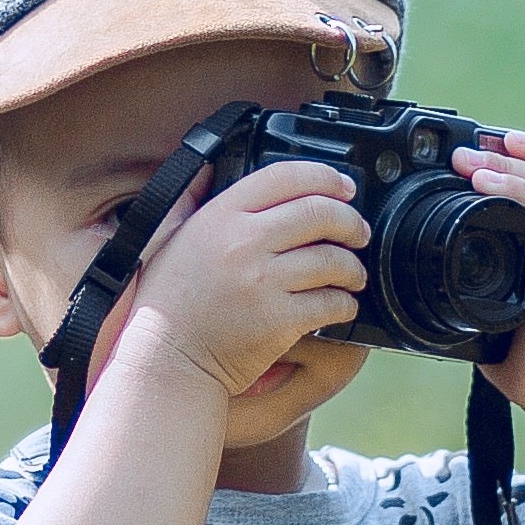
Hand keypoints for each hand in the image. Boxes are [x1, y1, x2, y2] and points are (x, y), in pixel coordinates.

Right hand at [112, 159, 366, 402]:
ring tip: (352, 275)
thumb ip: (190, 199)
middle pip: (319, 213)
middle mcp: (243, 243)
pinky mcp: (279, 320)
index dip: (325, 178)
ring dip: (352, 267)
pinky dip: (345, 305)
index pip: (285, 177)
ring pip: (332, 260)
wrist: (166, 360)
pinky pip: (331, 303)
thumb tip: (207, 165)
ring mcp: (263, 282)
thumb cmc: (168, 303)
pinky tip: (340, 306)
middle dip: (350, 222)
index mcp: (219, 216)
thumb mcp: (167, 237)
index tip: (343, 188)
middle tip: (357, 233)